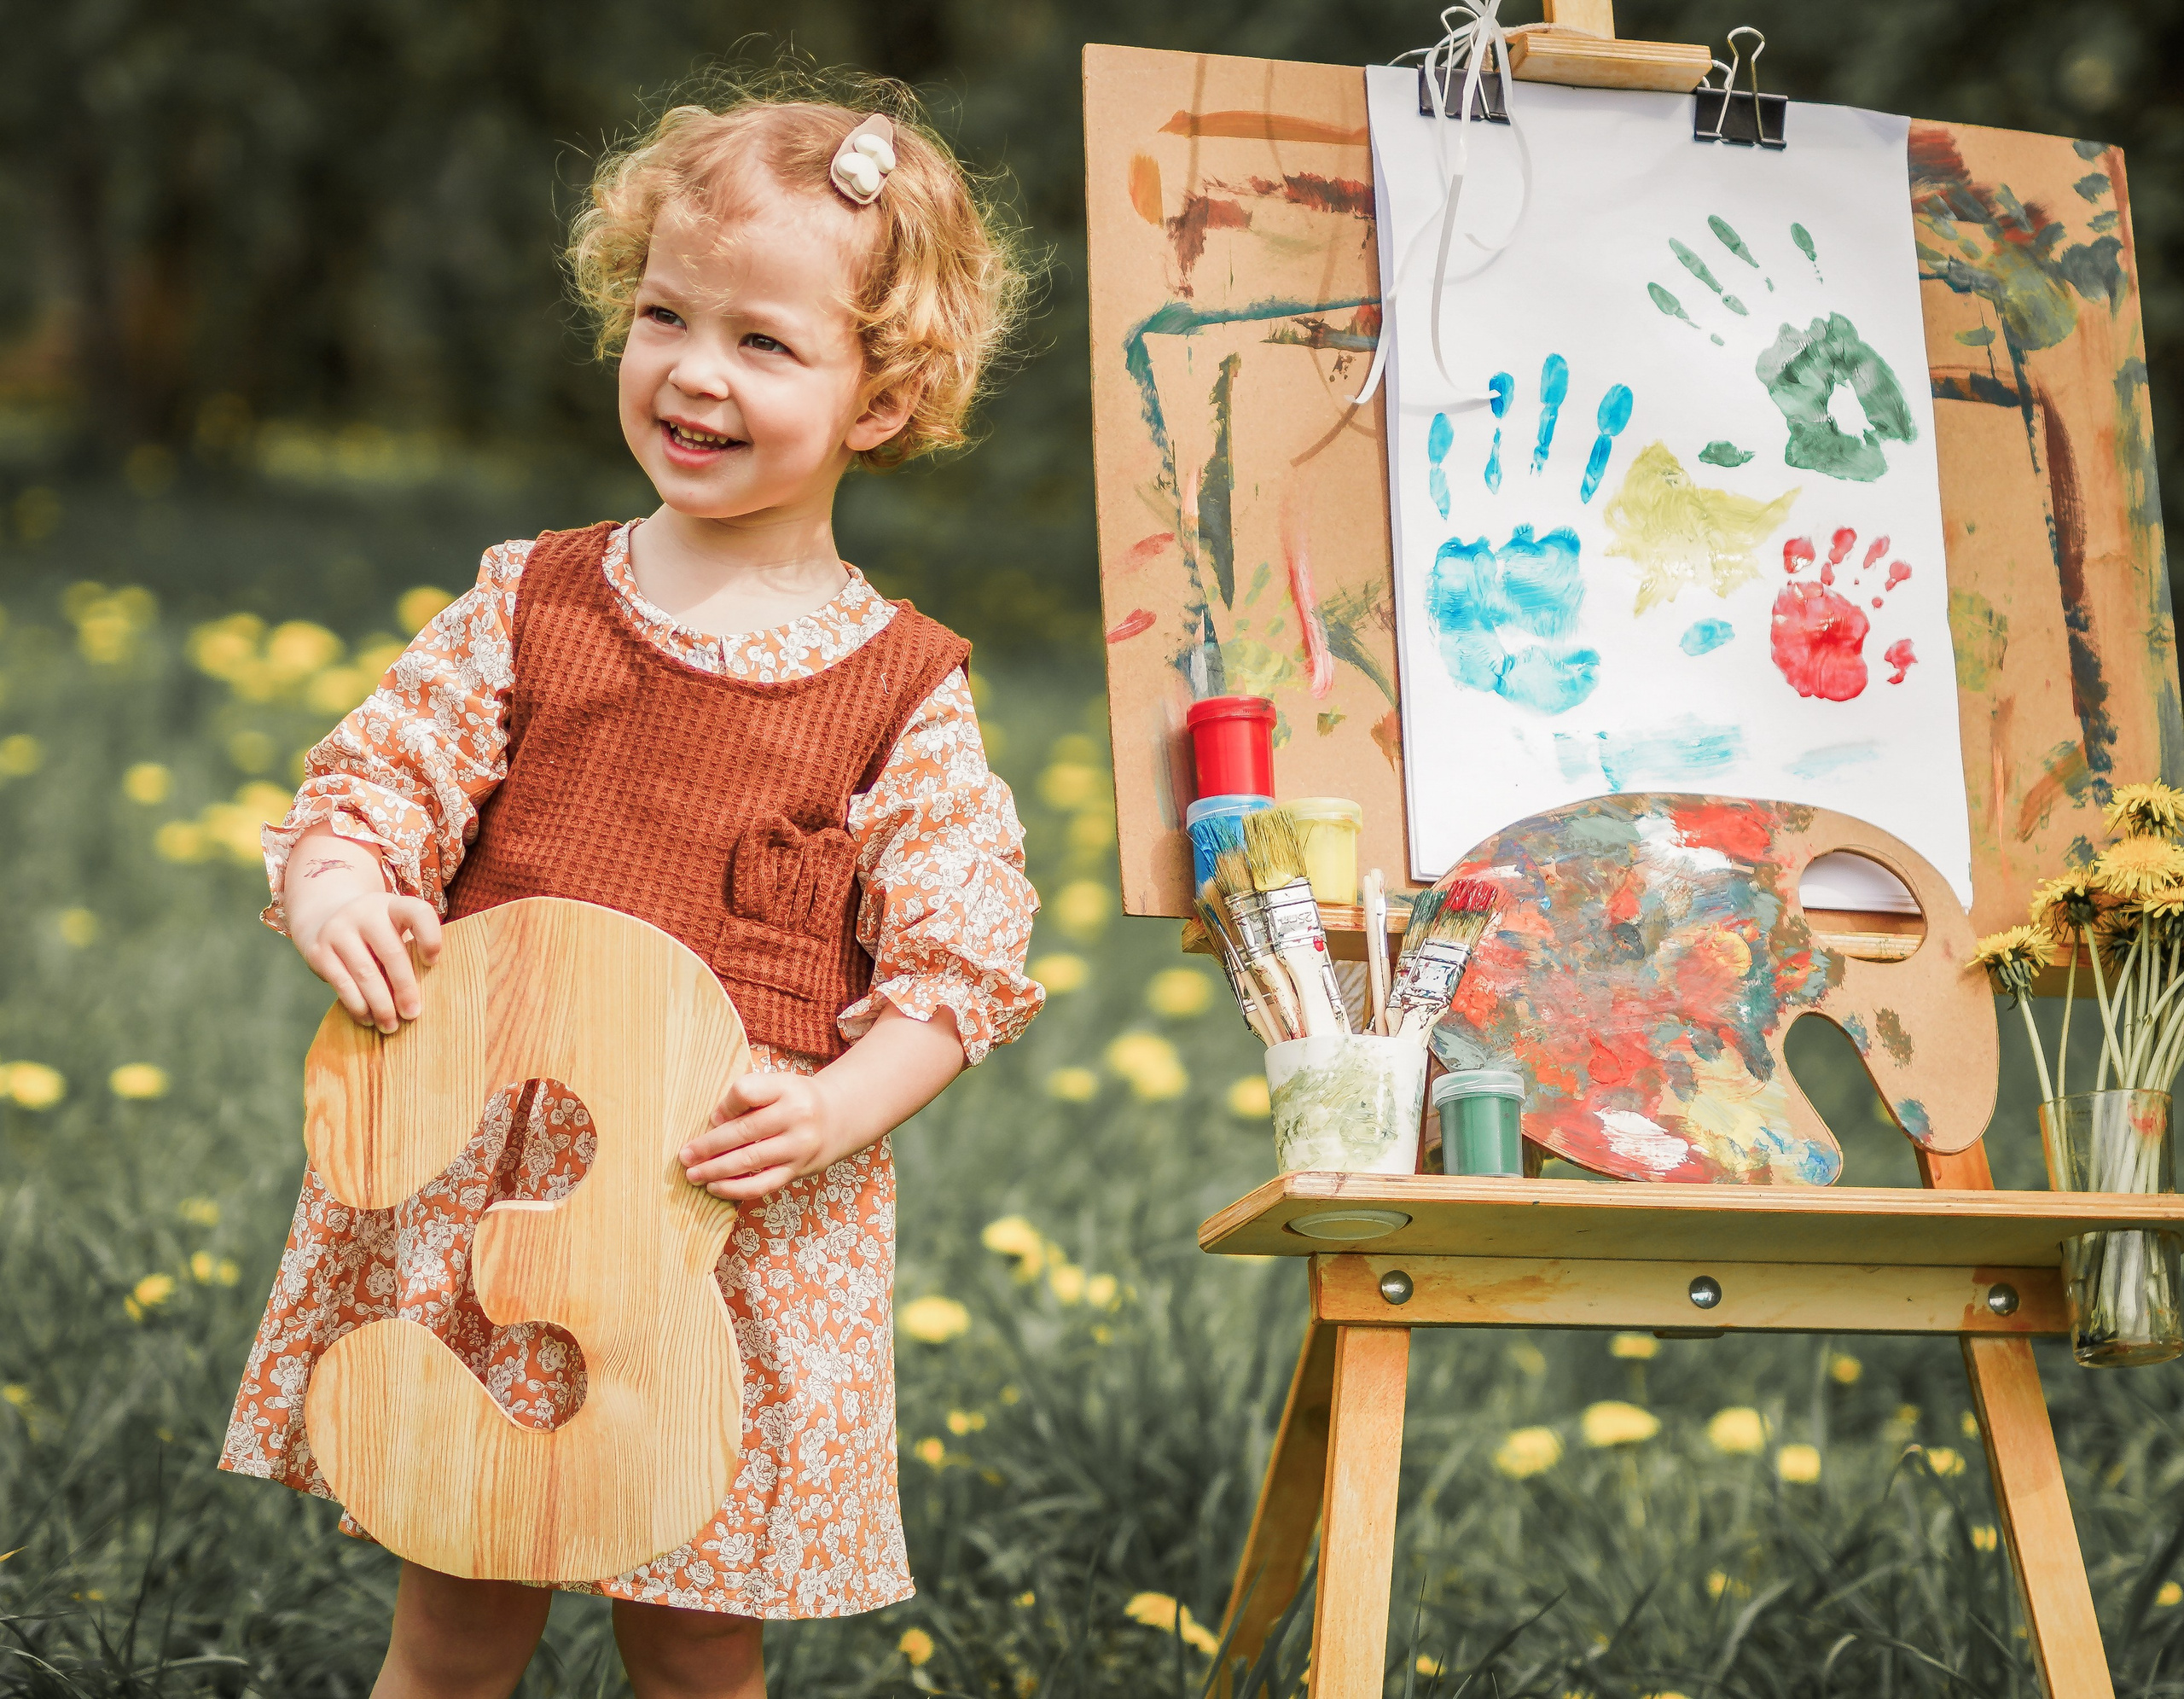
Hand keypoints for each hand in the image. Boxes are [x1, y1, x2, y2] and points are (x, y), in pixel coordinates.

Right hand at [294, 891, 443, 1034]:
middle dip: (405, 988)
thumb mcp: (392, 926)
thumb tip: (420, 997)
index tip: (433, 963)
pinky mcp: (319, 952)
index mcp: (392, 906)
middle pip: (392, 953)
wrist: (323, 915)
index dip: (430, 938)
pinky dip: (358, 1005)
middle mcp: (365, 914)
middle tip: (413, 1014)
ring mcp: (339, 931)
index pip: (418, 913)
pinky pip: (342, 984)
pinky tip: (368, 1019)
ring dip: (381, 1005)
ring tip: (391, 1025)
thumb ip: (408, 949)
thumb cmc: (373, 931)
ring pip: (366, 974)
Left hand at [680, 1072, 846, 1201]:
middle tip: (684, 1156)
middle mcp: (796, 1116)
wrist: (840, 1117)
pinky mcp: (798, 1169)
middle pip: (743, 1130)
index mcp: (787, 1087)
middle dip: (708, 1146)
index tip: (714, 1118)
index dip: (724, 1106)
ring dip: (716, 1170)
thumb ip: (748, 1096)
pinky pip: (763, 1184)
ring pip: (750, 1160)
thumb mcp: (779, 1084)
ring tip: (693, 1175)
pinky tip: (716, 1188)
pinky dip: (736, 1189)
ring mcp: (798, 1145)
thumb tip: (715, 1123)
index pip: (746, 1092)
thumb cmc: (797, 1099)